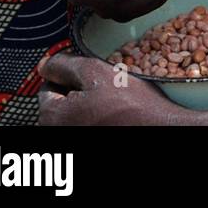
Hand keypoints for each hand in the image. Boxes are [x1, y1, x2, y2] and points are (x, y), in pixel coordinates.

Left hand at [37, 52, 207, 124]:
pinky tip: (117, 118)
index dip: (72, 75)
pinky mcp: (90, 143)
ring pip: (76, 115)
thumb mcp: (97, 72)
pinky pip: (88, 125)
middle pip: (61, 103)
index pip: (49, 86)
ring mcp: (73, 139)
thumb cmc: (132, 106)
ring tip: (114, 106)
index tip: (94, 77)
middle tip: (107, 91)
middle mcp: (58, 133)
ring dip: (90, 107)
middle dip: (80, 93)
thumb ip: (66, 65)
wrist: (161, 129)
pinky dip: (99, 120)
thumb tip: (46, 64)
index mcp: (51, 117)